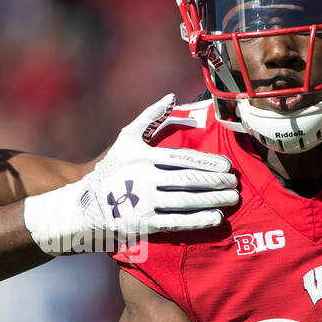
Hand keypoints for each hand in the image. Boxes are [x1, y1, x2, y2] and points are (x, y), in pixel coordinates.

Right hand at [22, 95, 237, 254]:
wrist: (86, 206)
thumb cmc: (110, 169)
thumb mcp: (126, 138)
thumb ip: (150, 116)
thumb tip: (172, 96)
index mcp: (144, 157)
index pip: (184, 159)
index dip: (209, 163)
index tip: (228, 167)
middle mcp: (145, 179)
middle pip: (189, 180)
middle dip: (216, 182)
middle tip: (235, 183)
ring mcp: (144, 203)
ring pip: (186, 201)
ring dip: (213, 200)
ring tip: (232, 199)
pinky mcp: (144, 224)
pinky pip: (177, 222)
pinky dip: (199, 220)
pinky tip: (216, 217)